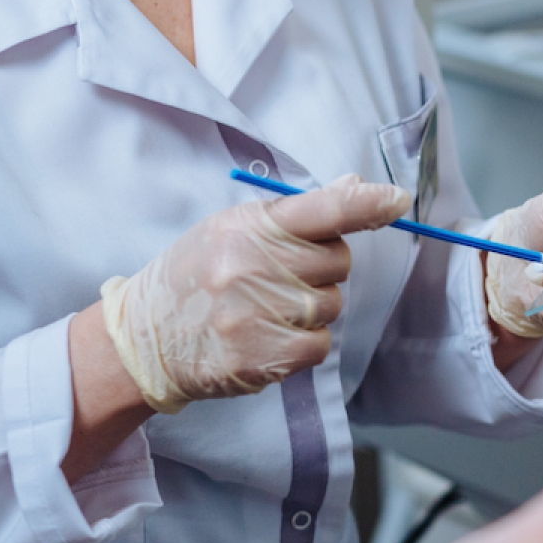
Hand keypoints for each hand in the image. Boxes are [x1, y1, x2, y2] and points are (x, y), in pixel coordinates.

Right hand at [101, 175, 410, 412]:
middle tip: (279, 278)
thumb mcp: (231, 231)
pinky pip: (320, 344)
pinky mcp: (261, 356)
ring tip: (264, 309)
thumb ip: (295, 215)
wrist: (144, 339)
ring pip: (331, 305)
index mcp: (246, 227)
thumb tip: (355, 186)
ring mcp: (255, 313)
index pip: (322, 209)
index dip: (366, 203)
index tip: (398, 199)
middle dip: (322, 270)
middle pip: (338, 261)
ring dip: (311, 309)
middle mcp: (251, 266)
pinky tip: (268, 337)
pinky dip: (304, 343)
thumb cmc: (196, 278)